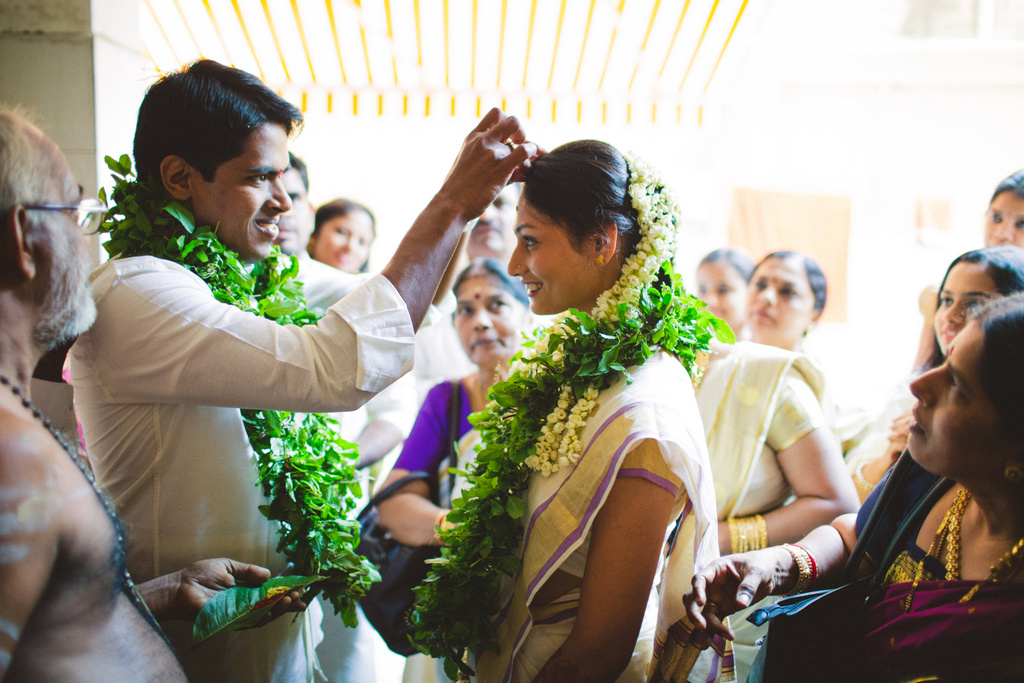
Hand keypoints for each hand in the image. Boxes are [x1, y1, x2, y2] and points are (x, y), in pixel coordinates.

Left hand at [169, 558, 306, 623]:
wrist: (181, 586)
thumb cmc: (200, 575)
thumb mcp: (230, 566)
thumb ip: (249, 571)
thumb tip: (269, 575)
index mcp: (245, 591)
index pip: (270, 593)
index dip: (285, 593)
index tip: (301, 590)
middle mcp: (244, 604)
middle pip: (270, 606)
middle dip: (286, 603)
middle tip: (299, 597)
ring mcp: (238, 614)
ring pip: (264, 616)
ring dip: (278, 609)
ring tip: (290, 600)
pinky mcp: (230, 621)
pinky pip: (250, 622)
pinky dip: (263, 616)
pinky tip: (273, 609)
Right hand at [437, 108, 538, 221]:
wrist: (452, 204)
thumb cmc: (459, 188)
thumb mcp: (467, 162)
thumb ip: (485, 154)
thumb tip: (511, 161)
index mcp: (473, 137)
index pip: (496, 113)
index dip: (507, 121)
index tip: (509, 136)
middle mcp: (482, 141)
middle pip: (512, 120)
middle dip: (521, 131)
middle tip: (520, 145)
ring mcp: (491, 153)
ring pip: (520, 143)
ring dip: (528, 155)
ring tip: (524, 169)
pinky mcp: (500, 168)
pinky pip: (524, 152)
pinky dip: (531, 156)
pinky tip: (527, 168)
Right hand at [683, 548, 790, 647]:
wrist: (769, 574)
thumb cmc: (760, 566)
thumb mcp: (757, 572)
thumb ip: (748, 586)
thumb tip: (741, 604)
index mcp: (716, 570)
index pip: (700, 579)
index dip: (697, 590)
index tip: (701, 602)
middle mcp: (712, 585)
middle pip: (693, 598)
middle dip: (694, 612)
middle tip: (701, 626)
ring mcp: (716, 598)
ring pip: (704, 613)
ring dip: (705, 627)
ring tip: (707, 642)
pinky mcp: (724, 609)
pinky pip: (716, 621)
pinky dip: (715, 631)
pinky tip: (717, 640)